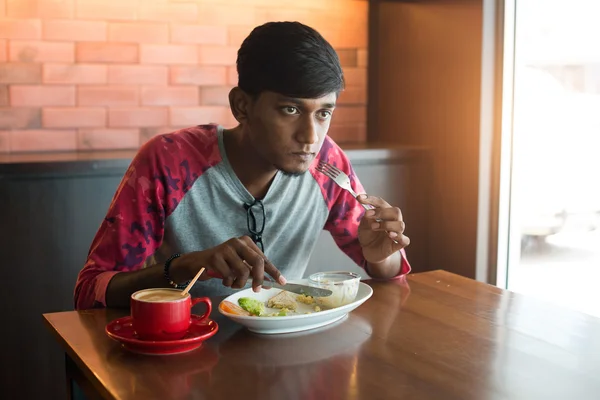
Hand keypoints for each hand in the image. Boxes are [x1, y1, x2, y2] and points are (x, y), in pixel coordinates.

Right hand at [171, 236, 285, 291]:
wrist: (198, 262)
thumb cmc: (222, 264)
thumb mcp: (240, 266)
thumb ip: (254, 272)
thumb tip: (269, 283)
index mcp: (246, 242)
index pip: (264, 258)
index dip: (273, 271)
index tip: (281, 282)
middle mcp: (237, 242)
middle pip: (257, 262)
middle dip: (259, 278)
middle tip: (256, 289)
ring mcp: (226, 248)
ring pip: (243, 271)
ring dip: (239, 283)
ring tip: (233, 283)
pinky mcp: (215, 257)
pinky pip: (229, 276)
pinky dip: (228, 283)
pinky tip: (224, 281)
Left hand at [357, 194, 409, 263]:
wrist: (369, 251)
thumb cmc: (368, 235)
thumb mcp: (363, 226)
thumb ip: (367, 219)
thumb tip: (369, 212)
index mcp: (385, 213)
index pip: (381, 203)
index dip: (371, 199)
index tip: (359, 198)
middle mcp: (393, 221)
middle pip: (396, 211)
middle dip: (382, 212)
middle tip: (368, 215)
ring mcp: (396, 232)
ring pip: (400, 225)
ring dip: (386, 224)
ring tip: (373, 227)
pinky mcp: (398, 244)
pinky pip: (405, 240)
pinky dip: (399, 237)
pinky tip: (390, 235)